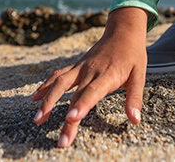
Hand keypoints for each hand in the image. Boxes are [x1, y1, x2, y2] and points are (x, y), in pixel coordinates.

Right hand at [31, 7, 147, 147]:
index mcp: (108, 74)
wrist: (123, 30)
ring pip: (60, 83)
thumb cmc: (133, 54)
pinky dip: (45, 86)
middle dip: (67, 121)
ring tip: (38, 119)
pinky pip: (58, 76)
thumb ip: (135, 97)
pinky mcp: (76, 65)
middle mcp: (91, 71)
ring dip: (48, 101)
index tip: (71, 118)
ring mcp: (81, 67)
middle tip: (61, 142)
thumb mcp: (140, 74)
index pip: (93, 91)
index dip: (82, 105)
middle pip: (76, 96)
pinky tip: (34, 98)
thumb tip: (135, 119)